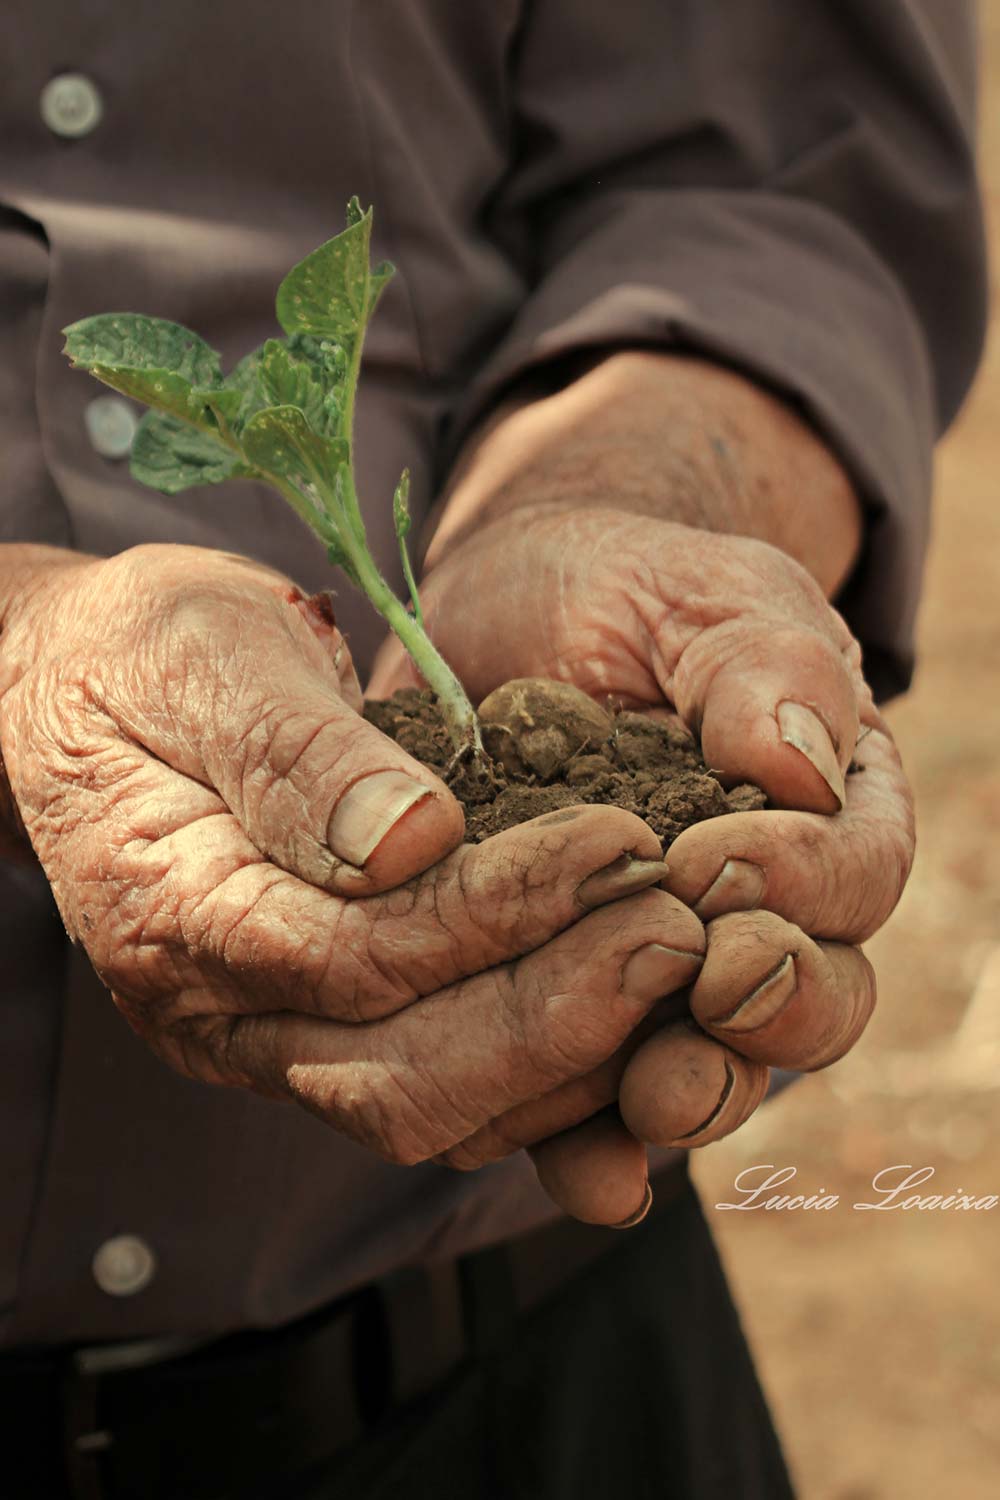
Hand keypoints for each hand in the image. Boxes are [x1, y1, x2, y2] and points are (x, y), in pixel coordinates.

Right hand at [0, 543, 706, 1222]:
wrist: (83, 695)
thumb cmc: (144, 656)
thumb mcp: (206, 656)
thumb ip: (294, 753)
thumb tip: (412, 842)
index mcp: (173, 912)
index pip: (356, 956)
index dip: (498, 913)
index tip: (620, 843)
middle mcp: (215, 1014)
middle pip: (404, 1079)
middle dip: (557, 1015)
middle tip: (680, 930)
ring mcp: (266, 1039)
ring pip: (434, 1111)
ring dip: (568, 1060)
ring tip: (680, 961)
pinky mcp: (318, 1032)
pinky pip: (442, 1088)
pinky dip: (542, 1070)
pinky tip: (632, 1012)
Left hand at [369, 504, 913, 1214]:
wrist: (501, 616)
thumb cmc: (617, 590)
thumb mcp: (700, 594)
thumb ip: (766, 664)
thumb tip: (804, 767)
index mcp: (825, 807)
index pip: (857, 874)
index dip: (803, 884)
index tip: (712, 859)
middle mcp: (767, 908)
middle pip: (816, 999)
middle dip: (772, 1009)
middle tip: (709, 984)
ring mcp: (667, 969)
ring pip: (720, 1068)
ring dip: (695, 1092)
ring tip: (650, 1095)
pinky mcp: (568, 1005)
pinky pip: (596, 1101)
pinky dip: (598, 1147)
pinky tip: (585, 1170)